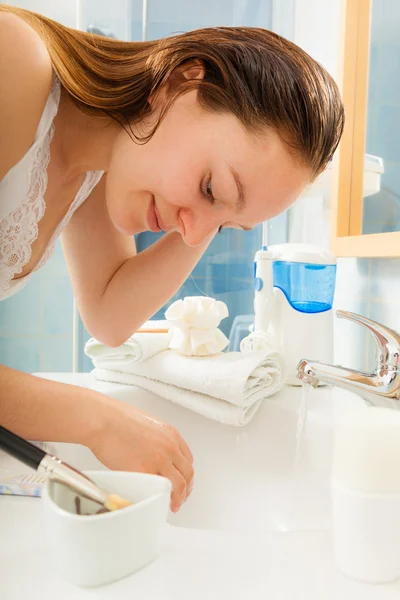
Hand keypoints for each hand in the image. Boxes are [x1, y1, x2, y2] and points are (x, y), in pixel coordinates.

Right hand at [88, 396, 193, 511]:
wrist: (103, 420)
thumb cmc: (116, 418)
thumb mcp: (147, 424)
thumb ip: (155, 439)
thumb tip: (153, 452)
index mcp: (170, 434)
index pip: (187, 458)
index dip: (186, 473)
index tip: (182, 480)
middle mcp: (169, 447)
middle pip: (187, 473)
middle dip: (186, 488)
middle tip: (181, 497)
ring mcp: (159, 460)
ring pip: (178, 484)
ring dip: (178, 497)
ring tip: (173, 505)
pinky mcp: (145, 471)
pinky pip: (159, 489)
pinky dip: (161, 498)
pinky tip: (158, 502)